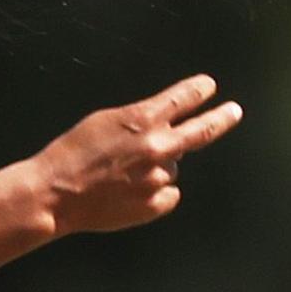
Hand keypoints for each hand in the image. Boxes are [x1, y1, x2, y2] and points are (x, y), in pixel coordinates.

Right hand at [27, 74, 241, 235]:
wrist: (56, 193)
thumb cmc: (73, 153)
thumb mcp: (105, 120)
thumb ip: (140, 121)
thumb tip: (165, 129)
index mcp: (142, 120)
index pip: (182, 98)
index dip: (198, 90)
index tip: (209, 86)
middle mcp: (157, 147)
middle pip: (202, 131)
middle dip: (222, 118)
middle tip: (234, 111)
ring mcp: (158, 178)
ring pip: (173, 167)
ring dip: (157, 166)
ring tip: (124, 174)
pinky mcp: (155, 205)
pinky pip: (168, 193)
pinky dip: (156, 191)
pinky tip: (129, 192)